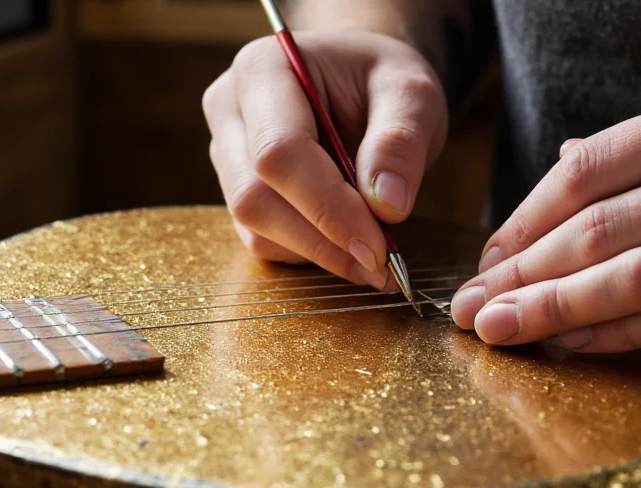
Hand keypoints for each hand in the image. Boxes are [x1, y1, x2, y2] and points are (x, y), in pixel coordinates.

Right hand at [203, 31, 447, 288]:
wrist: (363, 81)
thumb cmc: (383, 81)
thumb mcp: (413, 94)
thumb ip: (401, 141)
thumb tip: (387, 206)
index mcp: (264, 70)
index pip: (279, 152)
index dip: (328, 207)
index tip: (378, 246)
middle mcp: (231, 110)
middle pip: (255, 196)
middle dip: (322, 240)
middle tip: (381, 264)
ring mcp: (227, 154)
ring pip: (255, 226)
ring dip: (318, 253)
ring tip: (374, 258)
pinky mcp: (238, 190)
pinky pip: (262, 240)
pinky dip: (309, 254)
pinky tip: (349, 246)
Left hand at [451, 85, 640, 350]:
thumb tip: (566, 164)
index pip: (588, 171)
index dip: (526, 219)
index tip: (491, 257)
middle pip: (597, 231)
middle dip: (522, 275)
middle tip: (472, 306)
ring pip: (632, 281)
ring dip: (554, 312)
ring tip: (501, 331)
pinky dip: (619, 337)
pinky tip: (573, 344)